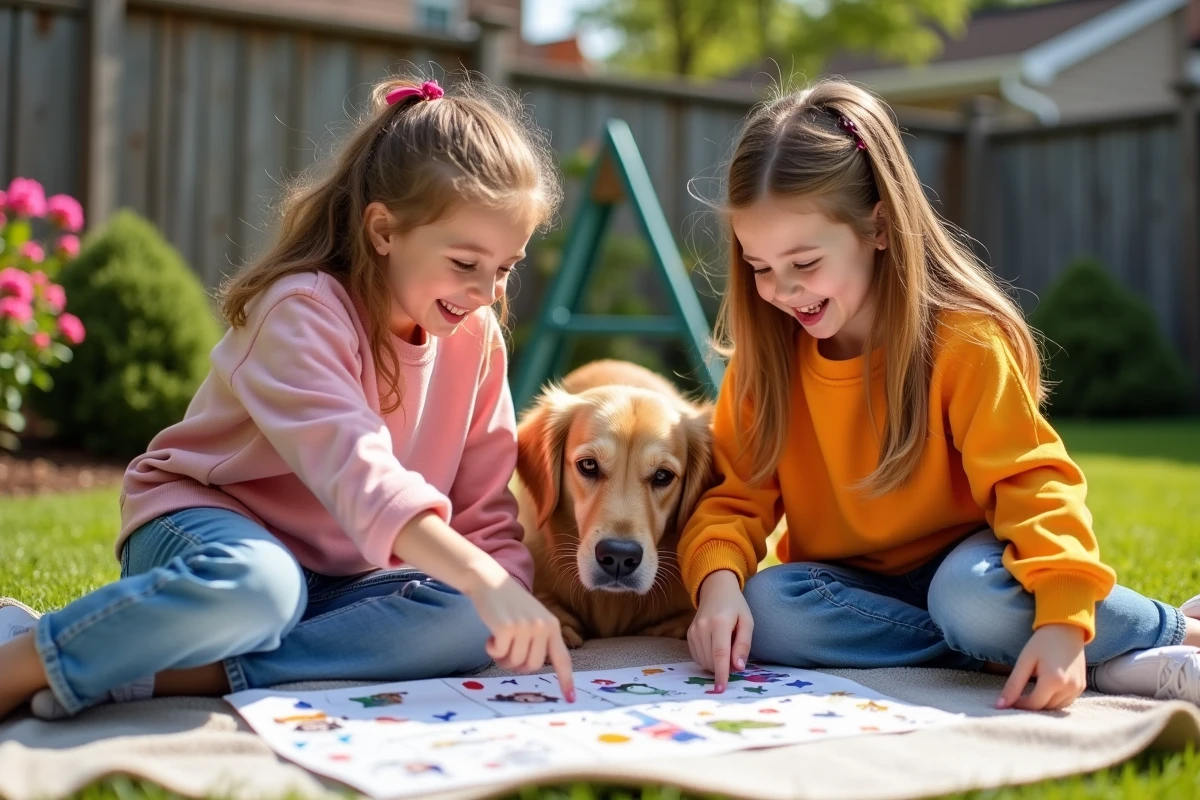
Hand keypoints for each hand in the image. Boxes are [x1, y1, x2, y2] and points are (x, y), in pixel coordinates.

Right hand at [389, 511, 574, 702]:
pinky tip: (489, 634)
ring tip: (498, 638)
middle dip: (517, 663)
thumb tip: (532, 667)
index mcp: (552, 626)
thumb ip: (539, 640)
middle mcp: (542, 627)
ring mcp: (525, 627)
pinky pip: (499, 654)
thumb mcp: (532, 618)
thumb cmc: (509, 605)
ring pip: (515, 663)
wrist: (490, 582)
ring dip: (502, 657)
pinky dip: (491, 649)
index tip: (570, 699)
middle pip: (532, 667)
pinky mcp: (507, 628)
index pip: (562, 658)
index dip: (566, 680)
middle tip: (507, 649)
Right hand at [688, 570, 753, 692]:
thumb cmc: (735, 606)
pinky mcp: (689, 635)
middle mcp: (702, 627)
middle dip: (724, 668)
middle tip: (735, 657)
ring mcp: (693, 631)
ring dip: (716, 664)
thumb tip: (738, 668)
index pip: (719, 654)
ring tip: (726, 648)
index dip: (722, 673)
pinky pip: (698, 657)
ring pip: (704, 661)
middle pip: (711, 660)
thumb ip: (743, 645)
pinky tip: (715, 649)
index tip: (722, 689)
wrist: (716, 590)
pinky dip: (708, 660)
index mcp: (719, 623)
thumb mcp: (747, 622)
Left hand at [996, 623, 1086, 710]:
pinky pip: (1066, 701)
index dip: (1020, 705)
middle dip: (1030, 706)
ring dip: (1043, 704)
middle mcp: (1069, 687)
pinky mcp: (1082, 686)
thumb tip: (1000, 705)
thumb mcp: (1025, 661)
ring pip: (1056, 707)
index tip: (1008, 702)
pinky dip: (1054, 700)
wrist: (1066, 629)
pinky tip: (1045, 690)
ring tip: (1030, 693)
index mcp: (1053, 680)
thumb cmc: (1042, 642)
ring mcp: (1078, 688)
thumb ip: (1013, 685)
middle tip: (1017, 698)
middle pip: (1046, 707)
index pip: (1034, 704)